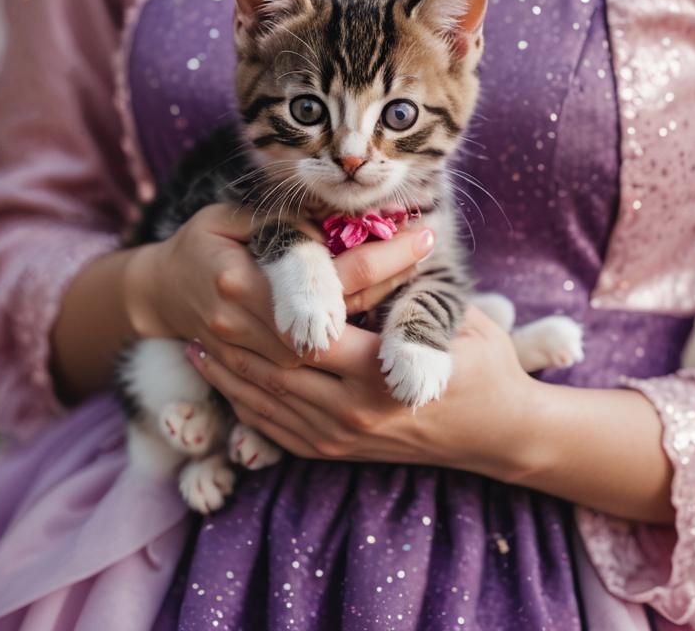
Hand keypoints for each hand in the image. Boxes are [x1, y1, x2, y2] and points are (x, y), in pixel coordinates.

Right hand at [123, 203, 436, 367]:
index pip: (326, 275)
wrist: (161, 294)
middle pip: (334, 326)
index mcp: (238, 281)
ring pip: (326, 364)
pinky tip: (385, 349)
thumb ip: (279, 221)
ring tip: (423, 304)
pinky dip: (347, 371)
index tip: (425, 235)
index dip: (380, 257)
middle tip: (434, 270)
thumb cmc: (202, 243)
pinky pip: (308, 386)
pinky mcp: (253, 384)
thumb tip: (338, 222)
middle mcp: (243, 328)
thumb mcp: (229, 215)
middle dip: (390, 295)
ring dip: (376, 336)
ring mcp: (248, 364)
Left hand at [187, 305, 540, 479]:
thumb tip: (365, 244)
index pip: (307, 335)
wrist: (500, 434)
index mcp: (379, 375)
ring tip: (195, 330)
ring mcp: (339, 436)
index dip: (269, 304)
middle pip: (274, 364)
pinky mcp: (334, 450)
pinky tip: (220, 374)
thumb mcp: (455, 319)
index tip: (237, 271)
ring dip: (227, 363)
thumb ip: (410, 291)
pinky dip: (241, 399)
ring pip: (265, 396)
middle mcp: (350, 411)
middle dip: (234, 329)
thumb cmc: (485, 365)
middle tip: (203, 292)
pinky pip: (273, 426)